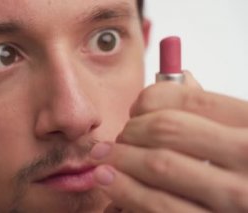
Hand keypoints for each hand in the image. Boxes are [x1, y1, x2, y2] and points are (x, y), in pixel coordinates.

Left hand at [91, 72, 247, 211]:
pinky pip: (158, 206)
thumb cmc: (241, 171)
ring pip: (159, 165)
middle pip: (167, 129)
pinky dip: (125, 190)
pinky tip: (109, 182)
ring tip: (104, 157)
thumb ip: (210, 110)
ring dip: (121, 157)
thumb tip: (181, 78)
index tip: (135, 110)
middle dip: (132, 130)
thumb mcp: (237, 135)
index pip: (189, 98)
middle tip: (119, 138)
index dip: (149, 99)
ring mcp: (233, 198)